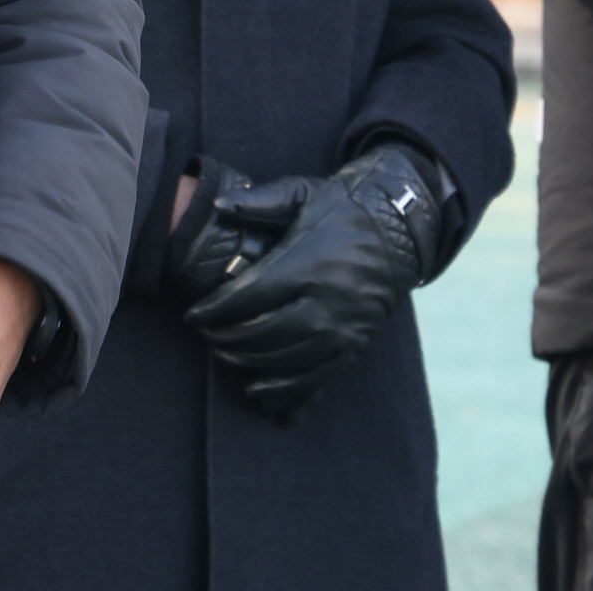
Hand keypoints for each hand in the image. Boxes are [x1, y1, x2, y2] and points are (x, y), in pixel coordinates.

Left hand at [184, 146, 436, 419]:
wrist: (400, 229)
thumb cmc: (342, 207)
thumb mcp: (302, 193)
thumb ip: (259, 202)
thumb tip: (218, 207)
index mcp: (306, 263)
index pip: (249, 297)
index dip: (215, 311)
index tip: (192, 317)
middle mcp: (326, 301)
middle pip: (265, 334)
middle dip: (228, 339)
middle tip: (206, 337)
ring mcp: (344, 327)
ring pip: (288, 361)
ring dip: (251, 366)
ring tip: (225, 358)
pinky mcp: (357, 345)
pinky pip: (320, 379)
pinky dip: (290, 394)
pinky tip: (264, 399)